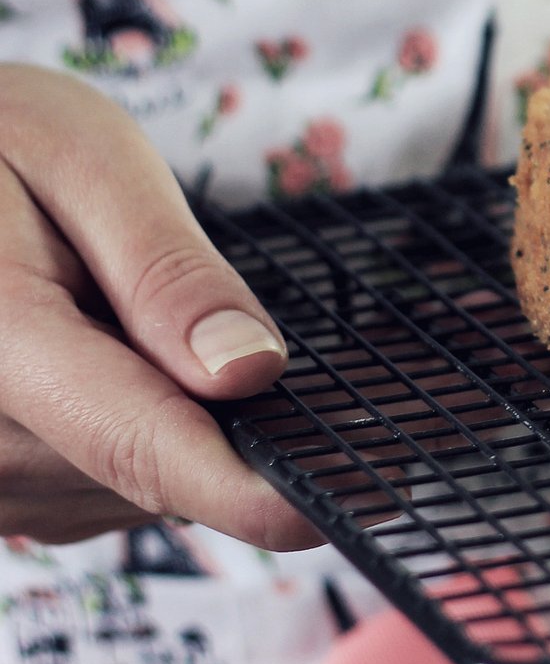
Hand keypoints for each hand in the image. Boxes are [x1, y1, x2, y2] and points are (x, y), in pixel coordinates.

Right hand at [0, 65, 320, 548]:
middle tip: (250, 341)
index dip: (250, 489)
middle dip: (227, 420)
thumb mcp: (83, 161)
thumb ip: (164, 271)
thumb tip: (248, 372)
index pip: (136, 443)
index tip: (352, 503)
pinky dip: (152, 431)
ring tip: (149, 322)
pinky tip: (136, 357)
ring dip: (184, 424)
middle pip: (150, 468)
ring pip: (137, 486)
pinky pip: (107, 482)